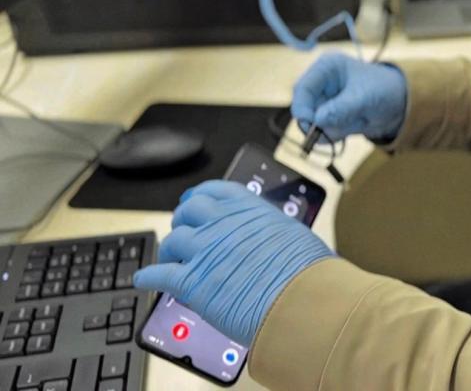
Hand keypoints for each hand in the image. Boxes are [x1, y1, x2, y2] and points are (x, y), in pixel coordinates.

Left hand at [133, 181, 332, 346]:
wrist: (299, 299)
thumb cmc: (305, 271)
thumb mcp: (293, 235)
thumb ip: (272, 233)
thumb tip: (274, 242)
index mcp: (249, 208)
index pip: (215, 191)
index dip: (200, 196)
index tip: (195, 200)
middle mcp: (222, 223)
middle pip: (188, 212)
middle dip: (183, 221)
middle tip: (184, 230)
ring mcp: (204, 250)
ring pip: (172, 241)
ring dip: (168, 249)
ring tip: (169, 258)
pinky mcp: (191, 281)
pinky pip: (158, 274)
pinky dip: (148, 276)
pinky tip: (144, 280)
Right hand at [291, 52, 407, 141]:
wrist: (398, 104)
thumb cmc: (383, 90)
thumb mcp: (364, 98)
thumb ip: (341, 109)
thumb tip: (317, 120)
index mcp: (327, 68)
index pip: (303, 87)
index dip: (302, 107)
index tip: (310, 123)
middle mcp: (320, 83)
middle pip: (302, 106)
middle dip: (313, 122)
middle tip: (326, 134)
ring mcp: (322, 101)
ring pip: (311, 122)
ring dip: (326, 130)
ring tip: (351, 125)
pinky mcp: (327, 117)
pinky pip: (321, 131)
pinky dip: (332, 135)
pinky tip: (350, 128)